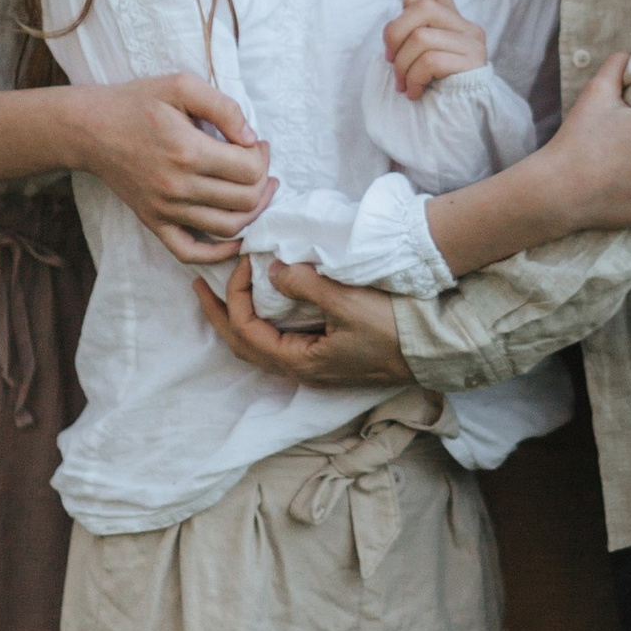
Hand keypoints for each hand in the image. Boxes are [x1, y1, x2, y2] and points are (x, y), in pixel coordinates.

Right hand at [74, 75, 272, 265]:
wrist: (90, 129)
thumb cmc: (136, 104)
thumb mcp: (181, 86)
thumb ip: (223, 107)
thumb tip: (250, 138)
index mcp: (188, 151)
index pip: (249, 170)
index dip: (262, 156)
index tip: (255, 143)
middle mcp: (178, 187)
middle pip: (245, 201)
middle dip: (262, 181)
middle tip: (257, 163)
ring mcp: (165, 210)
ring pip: (228, 228)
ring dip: (253, 212)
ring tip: (255, 191)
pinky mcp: (154, 222)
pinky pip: (190, 252)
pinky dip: (218, 253)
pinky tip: (235, 238)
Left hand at [197, 259, 412, 384]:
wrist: (431, 351)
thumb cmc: (392, 329)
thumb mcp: (347, 303)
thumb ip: (306, 286)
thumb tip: (272, 270)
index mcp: (299, 361)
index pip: (246, 330)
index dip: (236, 296)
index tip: (244, 262)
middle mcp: (299, 368)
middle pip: (242, 345)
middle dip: (218, 315)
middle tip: (200, 287)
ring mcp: (311, 365)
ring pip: (258, 345)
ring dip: (238, 319)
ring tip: (226, 294)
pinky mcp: (324, 356)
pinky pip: (278, 341)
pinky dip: (261, 322)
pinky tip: (264, 304)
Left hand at [381, 0, 487, 100]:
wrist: (459, 117)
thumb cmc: (434, 84)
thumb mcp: (421, 53)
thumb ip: (413, 32)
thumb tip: (391, 32)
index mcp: (453, 18)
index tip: (401, 32)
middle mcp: (467, 27)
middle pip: (421, 8)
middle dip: (394, 35)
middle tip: (390, 62)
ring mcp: (473, 45)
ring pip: (421, 37)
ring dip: (402, 65)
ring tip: (403, 83)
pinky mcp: (472, 65)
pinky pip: (431, 62)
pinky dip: (414, 79)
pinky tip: (415, 92)